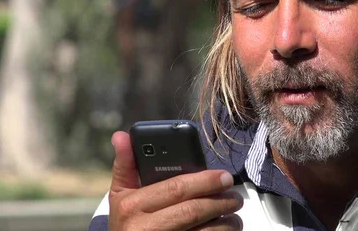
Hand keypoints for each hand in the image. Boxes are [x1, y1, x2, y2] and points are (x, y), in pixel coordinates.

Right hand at [108, 131, 242, 230]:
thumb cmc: (127, 222)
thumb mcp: (121, 194)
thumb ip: (125, 165)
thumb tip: (121, 136)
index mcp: (132, 205)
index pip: (176, 188)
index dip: (204, 181)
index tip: (224, 176)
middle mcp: (145, 227)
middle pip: (192, 210)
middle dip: (220, 201)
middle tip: (236, 196)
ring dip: (225, 223)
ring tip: (235, 215)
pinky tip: (227, 229)